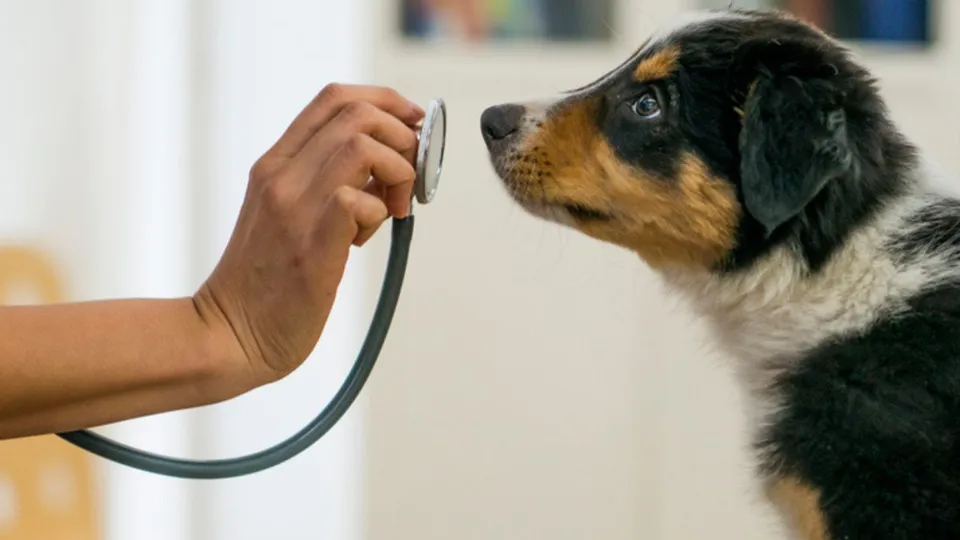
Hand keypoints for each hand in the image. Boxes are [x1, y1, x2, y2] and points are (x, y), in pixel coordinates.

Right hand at [194, 83, 424, 387]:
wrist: (229, 334)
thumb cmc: (265, 283)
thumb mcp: (287, 215)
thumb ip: (326, 184)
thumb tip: (386, 168)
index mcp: (275, 164)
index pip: (334, 98)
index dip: (386, 100)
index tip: (412, 123)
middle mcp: (280, 175)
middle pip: (357, 113)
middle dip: (402, 136)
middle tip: (408, 178)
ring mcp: (293, 207)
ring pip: (363, 146)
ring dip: (397, 172)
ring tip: (391, 209)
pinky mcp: (311, 244)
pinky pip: (360, 200)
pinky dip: (380, 213)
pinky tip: (364, 241)